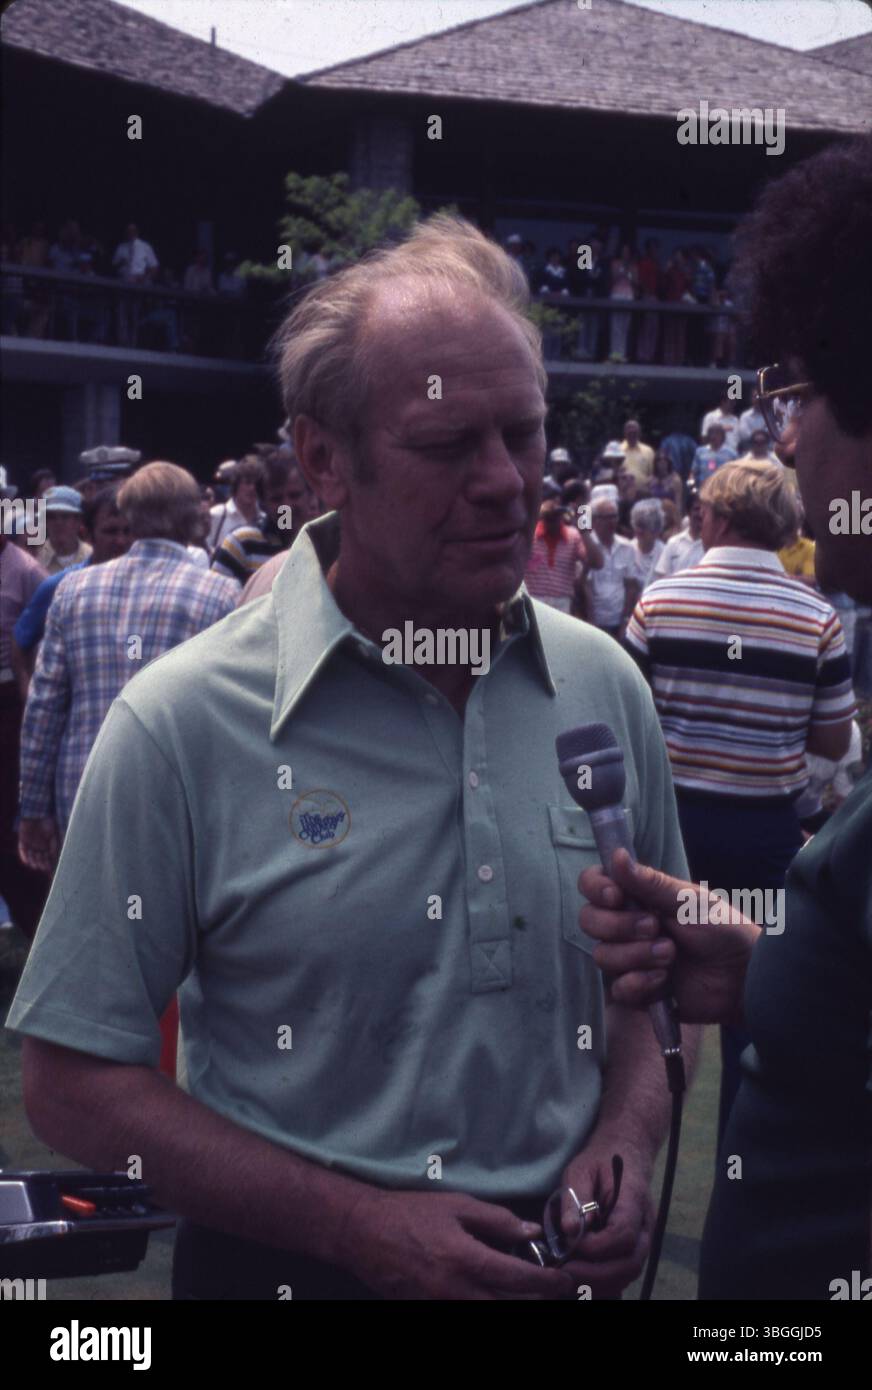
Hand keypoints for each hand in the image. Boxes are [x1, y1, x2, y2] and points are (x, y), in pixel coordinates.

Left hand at [18, 816, 58, 873]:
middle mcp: (39, 845)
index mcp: (47, 844)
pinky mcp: (23, 840)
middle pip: (40, 858)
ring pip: (32, 856)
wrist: (37, 812)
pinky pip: (23, 850)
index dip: (50, 863)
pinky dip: (25, 856)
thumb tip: (59, 855)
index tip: (52, 869)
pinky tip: (27, 862)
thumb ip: (56, 844)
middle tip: (45, 867)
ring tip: (37, 866)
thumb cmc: (48, 822)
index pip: (49, 857)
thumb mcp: (55, 833)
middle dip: (43, 863)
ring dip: (34, 861)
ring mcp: (30, 843)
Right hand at [341, 1189, 576, 1299]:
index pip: (517, 1279)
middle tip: (555, 1291)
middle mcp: (455, 1290)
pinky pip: (465, 1315)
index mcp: (465, 1259)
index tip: (565, 1281)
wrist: (362, 1233)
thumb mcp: (455, 1205)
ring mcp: (440, 1306)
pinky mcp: (428, 1312)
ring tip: (527, 1295)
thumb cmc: (410, 1212)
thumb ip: (495, 1219)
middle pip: (507, 1306)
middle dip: (535, 1301)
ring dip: (511, 1305)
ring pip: (488, 1315)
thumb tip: (530, 1232)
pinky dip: (486, 1307)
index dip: (546, 1283)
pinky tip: (495, 1296)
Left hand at [556, 1142, 652, 1297]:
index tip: (572, 1244)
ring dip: (599, 1282)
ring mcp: (643, 1240)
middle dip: (597, 1274)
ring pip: (629, 1274)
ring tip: (569, 1276)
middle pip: (630, 1263)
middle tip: (565, 1272)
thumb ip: (576, 1198)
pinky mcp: (635, 1250)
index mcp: (634, 1200)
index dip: (597, 1246)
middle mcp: (646, 1225)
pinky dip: (604, 1283)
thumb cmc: (600, 1162)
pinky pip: (624, 1274)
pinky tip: (581, 1278)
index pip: (624, 1234)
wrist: (624, 1156)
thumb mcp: (580, 1169)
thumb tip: (570, 1230)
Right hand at [579, 848, 757, 1024]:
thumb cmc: (723, 928)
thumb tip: (616, 855)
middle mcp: (626, 925)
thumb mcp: (689, 901)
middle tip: (654, 927)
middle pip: (589, 920)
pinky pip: (618, 988)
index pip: (593, 885)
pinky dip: (640, 982)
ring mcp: (630, 958)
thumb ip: (650, 882)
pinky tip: (665, 980)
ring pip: (602, 956)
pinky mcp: (638, 990)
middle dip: (618, 925)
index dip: (595, 889)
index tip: (616, 895)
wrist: (745, 975)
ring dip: (635, 955)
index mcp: (636, 897)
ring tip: (670, 955)